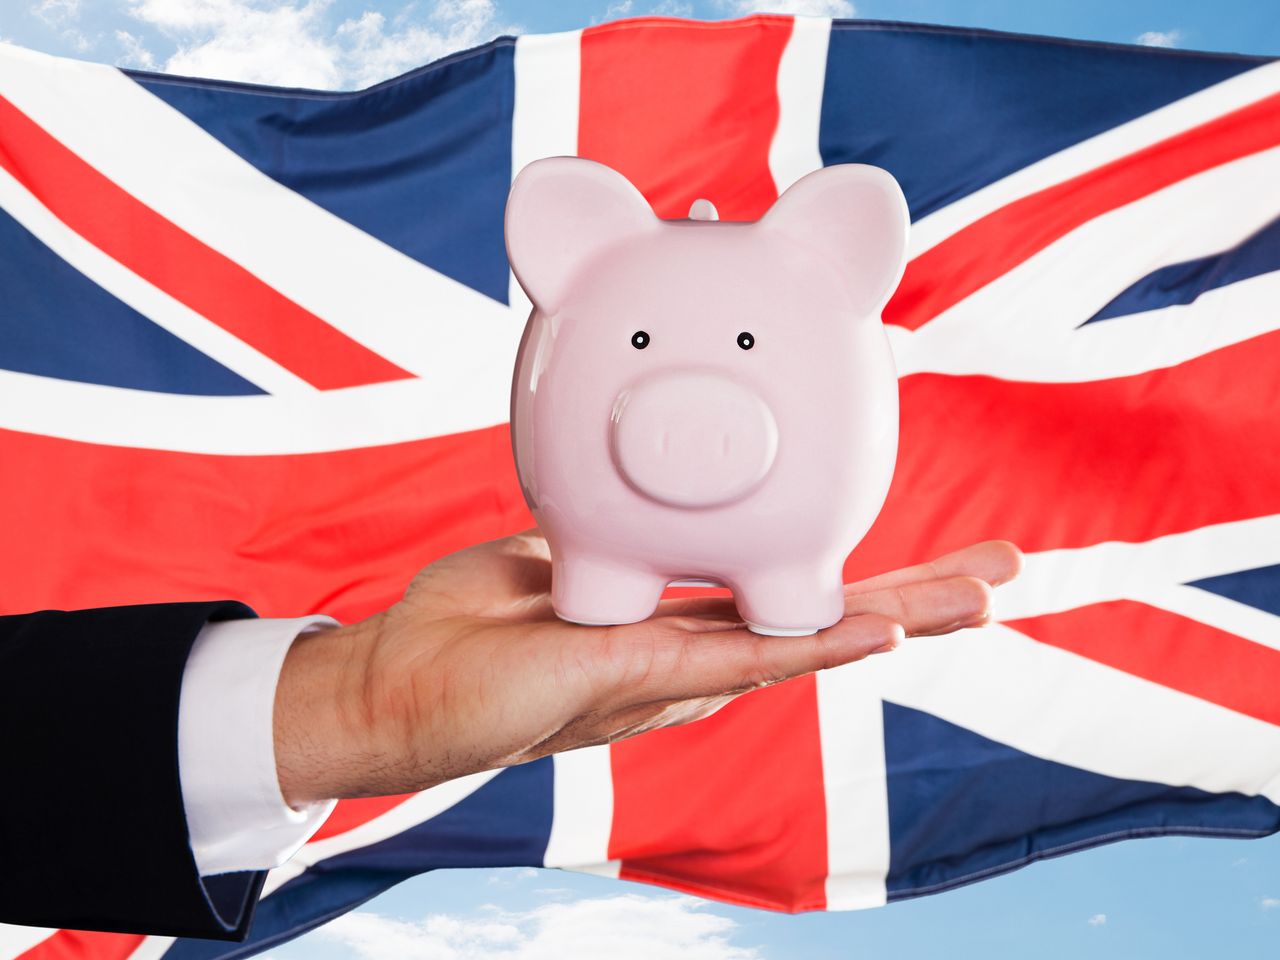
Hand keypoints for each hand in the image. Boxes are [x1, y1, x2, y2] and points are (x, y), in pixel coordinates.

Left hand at [273, 530, 1021, 804]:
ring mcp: (670, 675)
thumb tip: (656, 493)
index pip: (792, 594)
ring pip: (801, 644)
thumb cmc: (471, 625)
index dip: (866, 580)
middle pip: (824, 623)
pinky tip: (872, 630)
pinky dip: (806, 641)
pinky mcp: (629, 678)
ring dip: (893, 620)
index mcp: (683, 621)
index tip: (932, 557)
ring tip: (979, 599)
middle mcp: (694, 656)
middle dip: (918, 599)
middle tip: (1006, 572)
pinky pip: (730, 655)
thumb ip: (622, 534)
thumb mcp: (561, 552)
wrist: (394, 683)